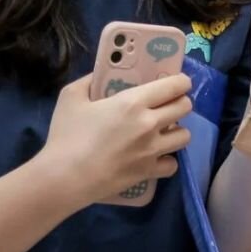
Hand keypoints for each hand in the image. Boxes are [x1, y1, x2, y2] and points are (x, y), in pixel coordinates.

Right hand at [37, 73, 192, 206]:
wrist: (65, 177)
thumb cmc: (65, 135)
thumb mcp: (70, 96)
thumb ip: (88, 81)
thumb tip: (100, 74)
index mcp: (133, 102)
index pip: (174, 85)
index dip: (182, 81)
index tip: (178, 82)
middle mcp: (150, 124)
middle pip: (185, 107)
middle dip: (181, 102)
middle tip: (168, 105)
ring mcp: (152, 150)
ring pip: (185, 135)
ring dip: (177, 130)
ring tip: (163, 132)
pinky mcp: (149, 172)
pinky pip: (172, 164)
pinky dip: (167, 160)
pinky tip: (155, 157)